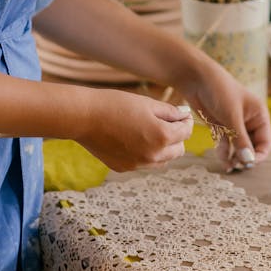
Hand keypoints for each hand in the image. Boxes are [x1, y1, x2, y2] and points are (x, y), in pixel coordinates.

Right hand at [78, 90, 193, 172]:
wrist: (85, 117)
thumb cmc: (116, 104)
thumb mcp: (147, 103)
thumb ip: (170, 112)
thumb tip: (184, 117)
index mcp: (161, 137)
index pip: (186, 133)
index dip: (185, 122)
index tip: (181, 115)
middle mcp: (153, 155)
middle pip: (178, 150)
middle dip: (176, 137)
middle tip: (166, 122)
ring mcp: (138, 164)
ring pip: (162, 160)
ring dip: (162, 147)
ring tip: (149, 130)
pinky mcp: (125, 168)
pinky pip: (144, 162)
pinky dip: (145, 153)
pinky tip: (133, 138)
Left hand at [179, 57, 270, 171]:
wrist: (195, 77)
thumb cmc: (219, 90)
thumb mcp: (232, 116)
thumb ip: (241, 140)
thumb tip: (249, 161)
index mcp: (259, 115)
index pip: (265, 142)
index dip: (258, 155)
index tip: (248, 164)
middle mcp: (248, 121)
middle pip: (252, 147)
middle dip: (245, 157)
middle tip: (236, 166)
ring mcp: (234, 124)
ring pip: (238, 147)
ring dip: (234, 157)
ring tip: (228, 166)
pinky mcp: (220, 125)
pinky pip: (225, 143)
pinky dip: (224, 152)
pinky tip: (221, 158)